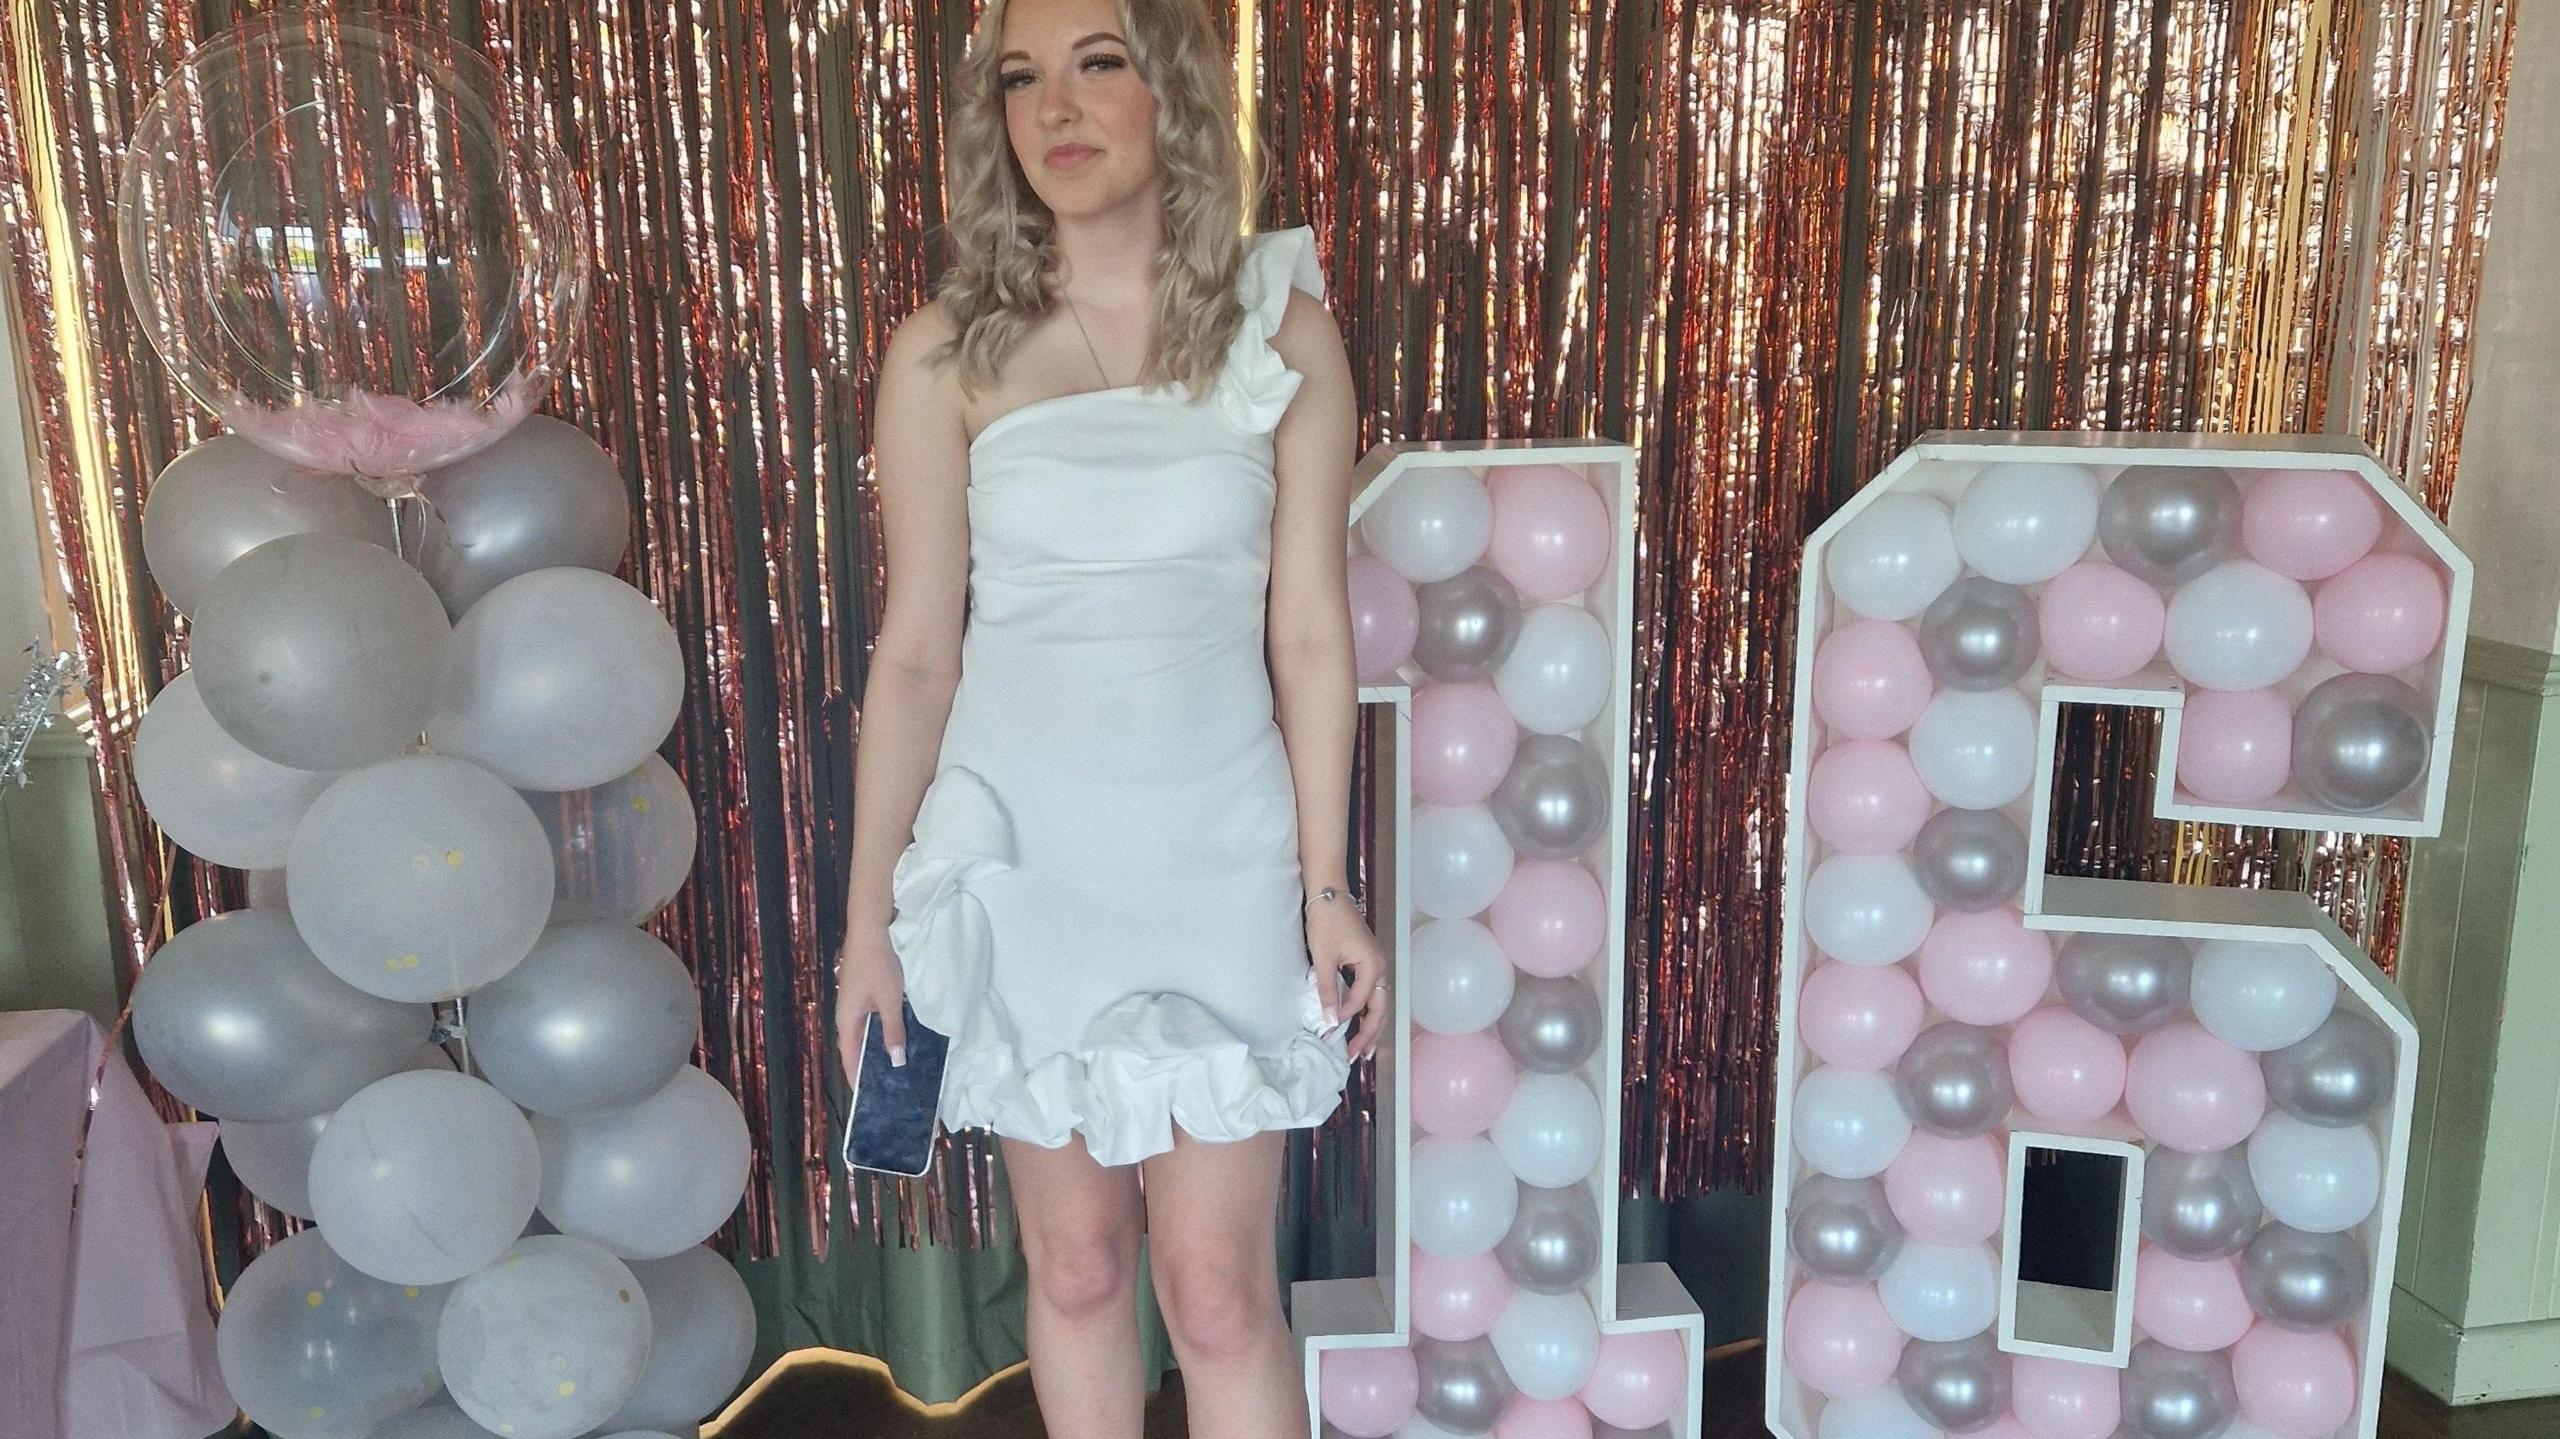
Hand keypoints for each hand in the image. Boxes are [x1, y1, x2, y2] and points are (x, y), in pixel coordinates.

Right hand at [833, 927, 907, 1082]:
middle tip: (886, 1086)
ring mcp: (853, 1005)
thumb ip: (892, 1031)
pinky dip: (879, 1033)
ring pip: (863, 1035)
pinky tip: (895, 1038)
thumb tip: (895, 1062)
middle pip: (855, 1048)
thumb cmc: (878, 966)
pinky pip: (868, 1022)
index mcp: (846, 1021)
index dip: (857, 1079)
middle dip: (868, 1067)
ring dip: (875, 1050)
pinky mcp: (861, 995)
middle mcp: (845, 1016)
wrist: (870, 930)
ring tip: (893, 1067)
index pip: (849, 1058)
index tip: (868, 1098)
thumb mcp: (890, 1001)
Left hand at [1306, 894, 1387, 1062]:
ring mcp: (1376, 963)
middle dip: (1370, 1034)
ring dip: (1371, 1025)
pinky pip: (1372, 991)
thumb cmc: (1326, 922)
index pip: (1361, 1002)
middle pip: (1379, 1008)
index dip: (1346, 1018)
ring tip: (1366, 1049)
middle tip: (1359, 1057)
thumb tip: (1331, 1021)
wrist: (1328, 892)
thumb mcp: (1323, 958)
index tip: (1329, 1034)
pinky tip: (1359, 1021)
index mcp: (1372, 966)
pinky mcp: (1368, 960)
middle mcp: (1380, 966)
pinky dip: (1366, 1009)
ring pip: (1378, 1001)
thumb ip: (1328, 990)